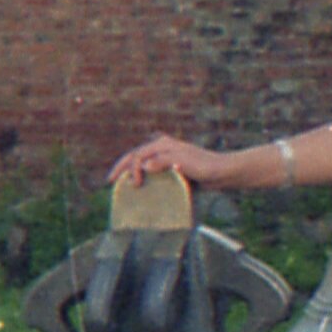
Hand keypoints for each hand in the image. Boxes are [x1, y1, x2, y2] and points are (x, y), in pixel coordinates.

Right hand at [108, 134, 230, 191]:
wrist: (222, 172)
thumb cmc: (204, 165)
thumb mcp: (182, 161)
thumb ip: (162, 161)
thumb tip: (143, 165)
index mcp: (162, 144)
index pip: (137, 155)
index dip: (130, 168)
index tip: (134, 184)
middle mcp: (162, 148)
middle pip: (135, 156)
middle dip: (122, 167)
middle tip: (110, 182)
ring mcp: (167, 158)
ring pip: (142, 162)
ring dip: (131, 171)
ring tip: (121, 184)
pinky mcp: (172, 168)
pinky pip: (152, 171)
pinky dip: (143, 176)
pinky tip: (140, 187)